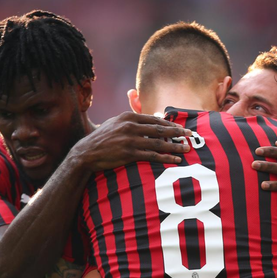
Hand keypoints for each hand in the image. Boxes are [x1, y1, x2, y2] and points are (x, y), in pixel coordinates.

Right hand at [72, 112, 191, 171]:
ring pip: (158, 143)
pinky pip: (152, 156)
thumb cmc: (103, 138)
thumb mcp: (116, 123)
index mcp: (128, 116)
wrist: (86, 153)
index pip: (154, 119)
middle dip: (177, 133)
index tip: (181, 127)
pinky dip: (165, 158)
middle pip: (160, 129)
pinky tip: (175, 160)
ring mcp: (130, 140)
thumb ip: (133, 120)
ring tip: (186, 149)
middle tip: (190, 135)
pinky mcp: (129, 154)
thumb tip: (152, 118)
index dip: (170, 124)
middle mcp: (130, 126)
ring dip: (175, 146)